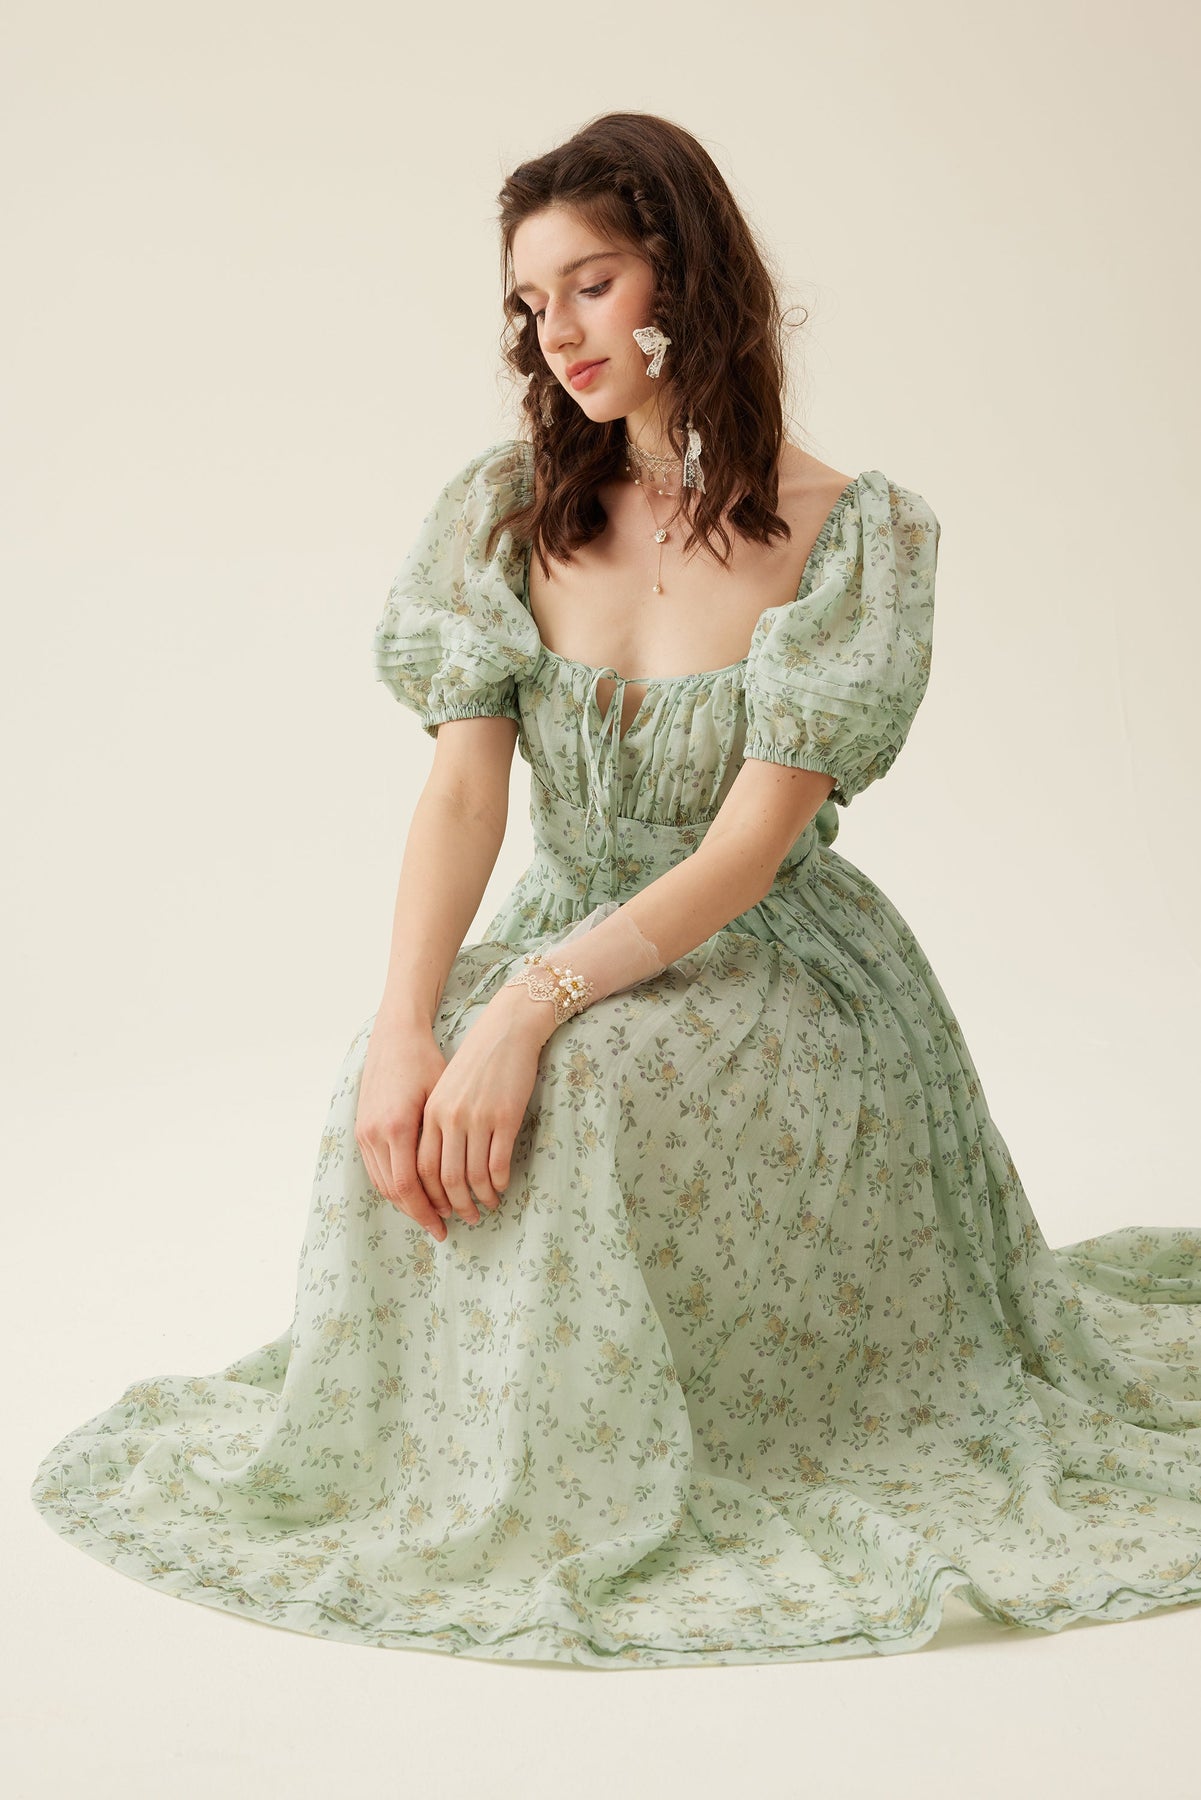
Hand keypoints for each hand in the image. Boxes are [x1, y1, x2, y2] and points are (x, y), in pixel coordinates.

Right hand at [355, 1013, 453, 1242]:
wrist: (394, 1036)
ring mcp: (364, 1132)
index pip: (410, 1187)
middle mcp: (375, 1134)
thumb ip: (444, 1136)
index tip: (448, 1226)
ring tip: (432, 1213)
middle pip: (395, 1192)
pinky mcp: (361, 1129)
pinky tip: (415, 1192)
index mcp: (398, 1127)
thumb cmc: (425, 1061)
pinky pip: (376, 1170)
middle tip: (443, 1228)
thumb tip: (463, 1176)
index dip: (428, 1212)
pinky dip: (394, 1186)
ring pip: (382, 1184)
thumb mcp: (440, 1096)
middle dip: (419, 1214)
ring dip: (406, 1203)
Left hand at [418, 984, 552, 1224]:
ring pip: (473, 1176)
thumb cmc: (475, 1063)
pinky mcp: (505, 1118)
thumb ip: (436, 1123)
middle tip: (465, 1218)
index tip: (437, 1211)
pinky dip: (498, 1182)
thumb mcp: (445, 1091)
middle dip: (454, 1206)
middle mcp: (449, 1119)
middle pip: (445, 1179)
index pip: (420, 1169)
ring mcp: (477, 1119)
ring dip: (480, 1198)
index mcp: (429, 1114)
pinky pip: (498, 1163)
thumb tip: (435, 1167)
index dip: (427, 1197)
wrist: (505, 1031)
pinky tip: (502, 1187)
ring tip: (487, 1206)